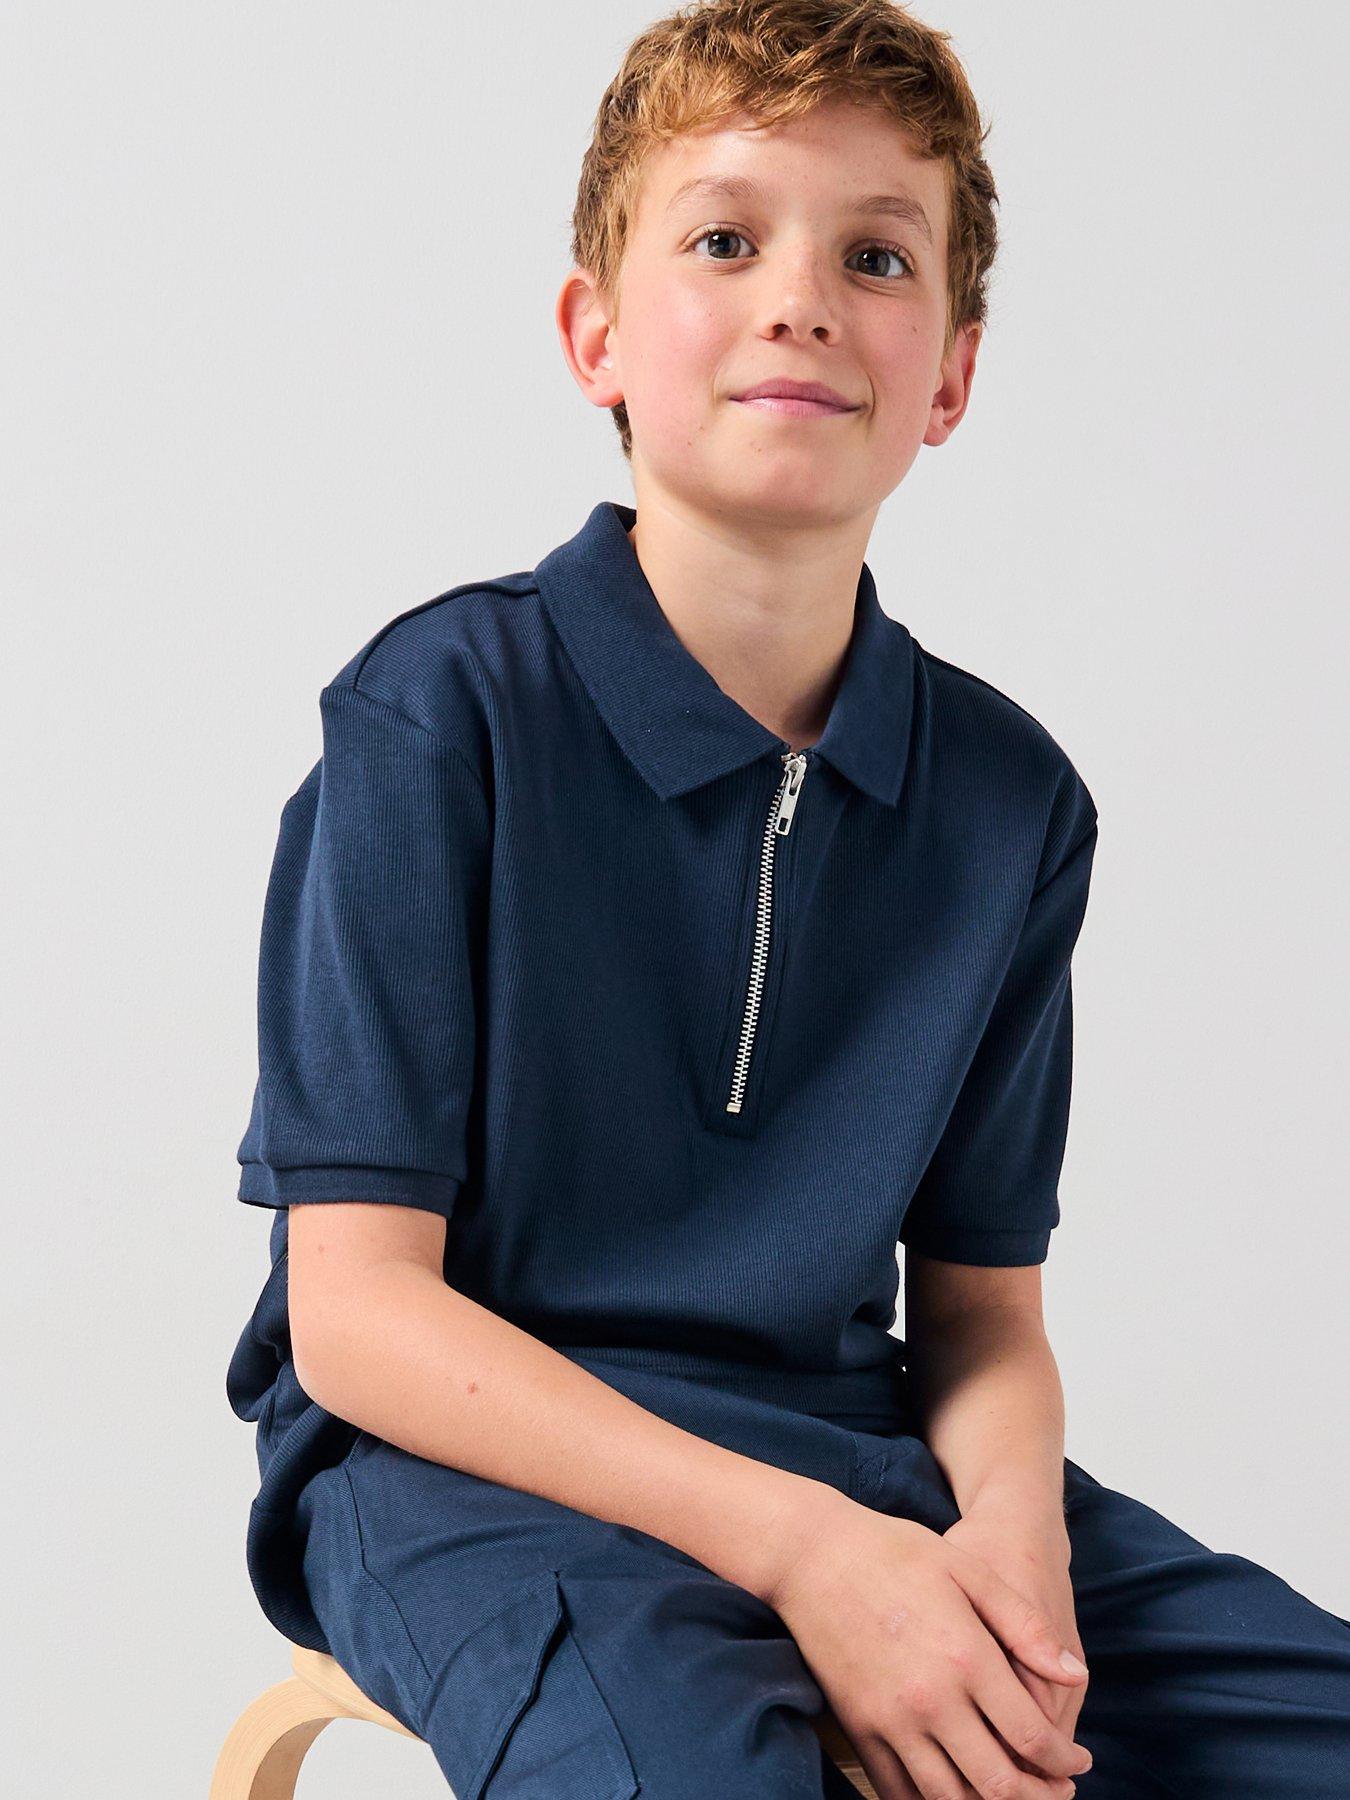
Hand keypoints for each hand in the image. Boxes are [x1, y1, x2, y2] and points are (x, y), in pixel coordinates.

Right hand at [763, 1490, 1093, 1799]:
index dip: (1064, 1761)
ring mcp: (890, 1720)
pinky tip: (956, 1795)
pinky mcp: (859, 1728)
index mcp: (965, 1657)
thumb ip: (1024, 1625)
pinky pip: (899, 1792)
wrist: (812, 1555)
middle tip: (1057, 1792)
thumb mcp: (968, 1568)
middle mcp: (930, 1700)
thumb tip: (1074, 1674)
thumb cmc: (895, 1552)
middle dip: (1039, 1798)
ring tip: (1011, 1797)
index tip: (1077, 1761)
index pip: (1031, 1737)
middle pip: (997, 1784)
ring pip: (951, 1799)